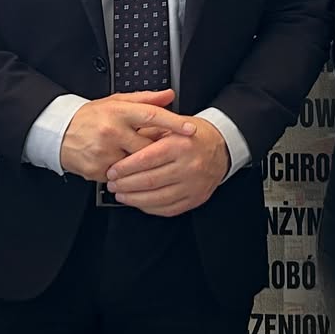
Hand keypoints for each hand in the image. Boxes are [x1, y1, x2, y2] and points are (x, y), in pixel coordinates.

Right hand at [58, 91, 177, 181]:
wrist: (58, 133)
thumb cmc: (89, 117)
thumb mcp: (115, 102)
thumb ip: (144, 99)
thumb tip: (169, 95)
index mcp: (118, 111)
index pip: (151, 115)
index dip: (174, 122)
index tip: (191, 129)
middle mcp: (112, 131)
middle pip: (148, 146)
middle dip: (156, 149)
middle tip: (157, 147)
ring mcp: (104, 152)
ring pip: (136, 163)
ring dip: (140, 162)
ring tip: (132, 153)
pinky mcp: (98, 170)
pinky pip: (122, 175)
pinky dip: (125, 172)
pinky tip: (117, 162)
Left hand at [104, 116, 228, 216]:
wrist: (222, 146)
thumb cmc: (193, 135)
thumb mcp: (171, 125)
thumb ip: (147, 134)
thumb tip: (121, 146)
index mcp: (180, 145)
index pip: (146, 159)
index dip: (125, 167)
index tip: (112, 170)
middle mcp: (189, 166)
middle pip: (150, 180)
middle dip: (126, 184)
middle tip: (112, 183)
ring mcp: (194, 185)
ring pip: (157, 198)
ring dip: (134, 199)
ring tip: (121, 194)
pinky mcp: (196, 198)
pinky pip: (168, 208)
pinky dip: (150, 207)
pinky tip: (139, 202)